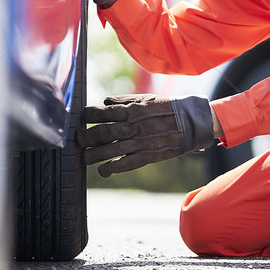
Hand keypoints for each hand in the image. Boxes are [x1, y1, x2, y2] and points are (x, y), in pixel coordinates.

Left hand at [79, 94, 214, 176]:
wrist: (191, 122)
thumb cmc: (167, 108)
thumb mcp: (146, 98)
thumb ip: (125, 100)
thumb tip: (105, 102)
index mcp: (132, 110)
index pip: (104, 112)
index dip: (90, 116)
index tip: (82, 118)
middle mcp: (133, 126)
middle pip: (103, 133)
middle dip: (87, 137)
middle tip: (78, 140)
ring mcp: (140, 142)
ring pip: (111, 150)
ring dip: (95, 155)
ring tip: (85, 157)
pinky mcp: (148, 156)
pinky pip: (126, 164)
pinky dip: (113, 168)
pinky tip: (103, 170)